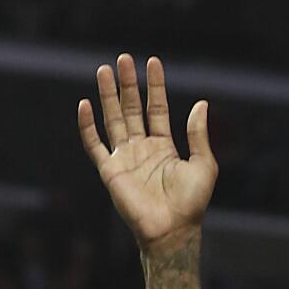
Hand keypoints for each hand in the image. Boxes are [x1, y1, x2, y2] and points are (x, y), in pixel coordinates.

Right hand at [79, 54, 217, 250]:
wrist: (172, 230)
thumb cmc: (191, 203)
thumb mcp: (203, 164)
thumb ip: (198, 134)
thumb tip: (201, 103)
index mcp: (164, 147)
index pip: (157, 108)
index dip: (155, 86)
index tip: (152, 62)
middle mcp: (142, 149)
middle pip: (132, 109)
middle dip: (128, 84)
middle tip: (123, 58)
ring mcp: (125, 158)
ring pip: (113, 119)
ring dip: (108, 95)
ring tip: (104, 70)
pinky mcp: (110, 171)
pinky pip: (95, 145)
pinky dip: (88, 126)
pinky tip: (85, 104)